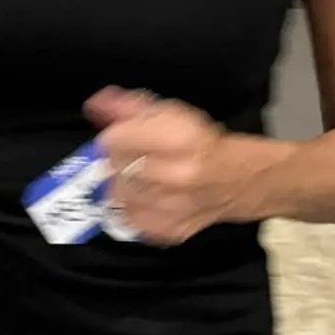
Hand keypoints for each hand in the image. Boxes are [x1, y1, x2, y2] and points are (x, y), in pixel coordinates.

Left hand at [86, 88, 275, 243]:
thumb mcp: (171, 114)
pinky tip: (145, 196)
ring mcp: (173, 208)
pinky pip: (130, 220)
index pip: (116, 140)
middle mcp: (177, 176)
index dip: (114, 136)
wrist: (239, 180)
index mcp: (180, 140)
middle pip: (115, 167)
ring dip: (122, 183)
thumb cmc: (203, 143)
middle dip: (119, 159)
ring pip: (118, 195)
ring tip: (141, 176)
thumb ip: (129, 107)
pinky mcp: (169, 231)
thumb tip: (95, 103)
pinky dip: (131, 208)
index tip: (122, 135)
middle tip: (135, 156)